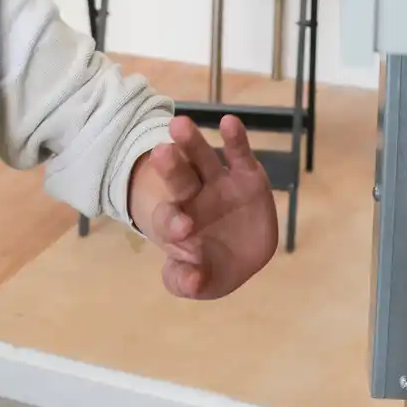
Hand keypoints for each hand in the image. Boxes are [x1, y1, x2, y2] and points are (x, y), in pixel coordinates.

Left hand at [129, 115, 280, 299]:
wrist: (239, 258)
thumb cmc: (208, 269)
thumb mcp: (198, 283)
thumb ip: (187, 282)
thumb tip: (191, 280)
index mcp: (177, 223)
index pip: (170, 219)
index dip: (173, 222)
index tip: (182, 229)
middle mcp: (194, 198)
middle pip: (179, 179)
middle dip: (170, 167)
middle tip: (160, 153)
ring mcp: (219, 184)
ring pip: (202, 160)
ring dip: (192, 143)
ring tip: (180, 124)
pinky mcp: (246, 176)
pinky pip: (239, 155)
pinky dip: (235, 139)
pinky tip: (229, 123)